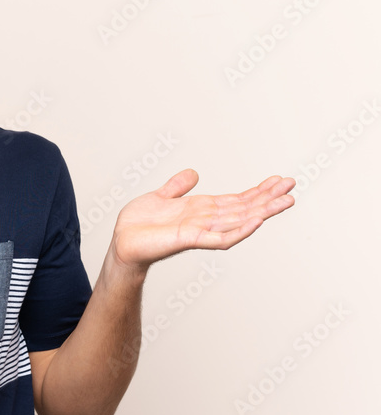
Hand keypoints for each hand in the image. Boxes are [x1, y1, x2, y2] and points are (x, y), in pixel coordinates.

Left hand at [111, 169, 295, 272]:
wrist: (121, 242)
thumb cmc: (138, 225)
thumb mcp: (160, 196)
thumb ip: (177, 186)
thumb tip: (193, 173)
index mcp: (201, 210)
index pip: (236, 200)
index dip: (257, 191)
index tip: (278, 181)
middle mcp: (206, 220)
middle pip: (244, 209)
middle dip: (268, 199)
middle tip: (293, 188)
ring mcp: (201, 231)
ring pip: (239, 221)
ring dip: (263, 212)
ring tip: (285, 202)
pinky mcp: (191, 240)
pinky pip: (220, 238)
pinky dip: (239, 230)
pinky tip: (256, 221)